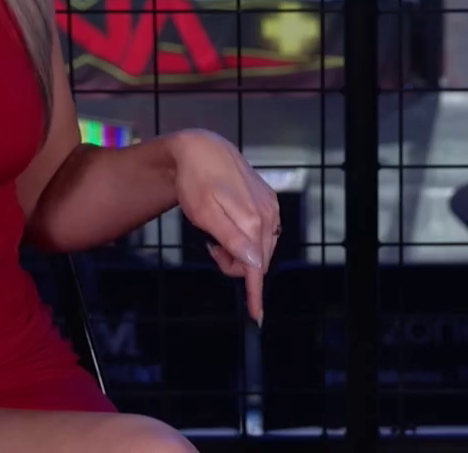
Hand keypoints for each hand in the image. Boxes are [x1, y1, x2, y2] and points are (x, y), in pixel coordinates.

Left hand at [169, 130, 280, 324]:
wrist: (202, 149)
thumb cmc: (196, 182)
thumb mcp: (205, 215)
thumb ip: (232, 240)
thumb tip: (255, 265)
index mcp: (253, 221)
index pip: (256, 267)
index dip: (255, 293)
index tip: (257, 317)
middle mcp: (268, 215)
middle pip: (257, 261)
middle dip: (236, 264)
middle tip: (211, 247)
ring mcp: (271, 207)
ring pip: (260, 248)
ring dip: (240, 251)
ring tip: (216, 235)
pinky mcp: (269, 201)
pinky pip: (262, 233)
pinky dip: (246, 238)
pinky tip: (229, 226)